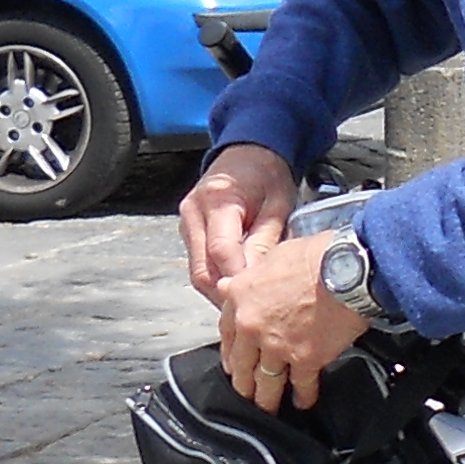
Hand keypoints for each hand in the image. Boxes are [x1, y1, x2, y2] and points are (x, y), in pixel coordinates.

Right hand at [182, 142, 297, 304]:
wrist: (248, 151)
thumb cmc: (268, 174)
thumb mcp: (278, 202)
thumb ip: (266, 239)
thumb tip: (256, 278)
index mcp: (218, 198)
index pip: (221, 250)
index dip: (238, 278)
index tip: (258, 299)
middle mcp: (193, 212)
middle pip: (202, 269)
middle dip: (226, 294)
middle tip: (254, 312)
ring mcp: (186, 222)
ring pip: (198, 271)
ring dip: (221, 290)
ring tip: (249, 304)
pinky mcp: (188, 230)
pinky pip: (200, 264)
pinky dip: (218, 279)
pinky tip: (239, 288)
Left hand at [215, 232, 368, 412]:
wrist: (347, 269)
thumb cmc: (316, 255)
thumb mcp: (273, 255)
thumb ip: (250, 277)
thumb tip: (231, 285)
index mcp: (241, 298)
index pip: (225, 332)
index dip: (229, 352)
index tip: (232, 364)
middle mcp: (252, 326)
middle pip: (242, 364)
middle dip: (243, 383)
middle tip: (246, 393)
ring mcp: (277, 346)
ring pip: (266, 382)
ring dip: (267, 398)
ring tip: (269, 407)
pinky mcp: (306, 359)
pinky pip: (301, 385)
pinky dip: (303, 396)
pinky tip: (304, 402)